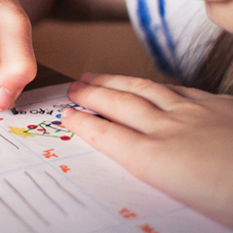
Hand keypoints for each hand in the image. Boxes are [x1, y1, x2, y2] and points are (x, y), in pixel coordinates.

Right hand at [62, 73, 232, 226]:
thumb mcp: (191, 206)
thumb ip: (160, 180)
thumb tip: (143, 171)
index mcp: (157, 160)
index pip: (108, 136)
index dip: (84, 123)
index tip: (66, 115)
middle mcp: (170, 130)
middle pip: (121, 105)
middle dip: (92, 95)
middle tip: (73, 87)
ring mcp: (197, 113)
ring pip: (146, 90)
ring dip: (116, 82)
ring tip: (97, 76)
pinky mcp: (221, 106)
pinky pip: (179, 89)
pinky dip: (157, 85)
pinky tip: (152, 84)